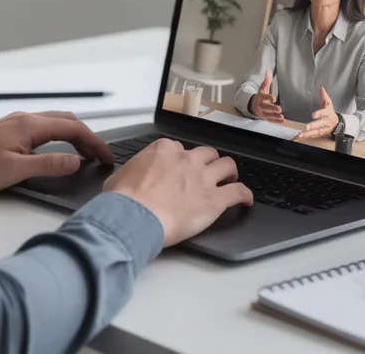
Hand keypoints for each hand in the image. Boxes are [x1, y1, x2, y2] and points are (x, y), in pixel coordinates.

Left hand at [0, 111, 113, 191]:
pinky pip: (45, 127)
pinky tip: (61, 149)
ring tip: (87, 153)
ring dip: (75, 135)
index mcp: (30, 125)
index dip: (94, 143)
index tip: (106, 156)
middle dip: (88, 137)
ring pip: (56, 122)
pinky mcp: (12, 129)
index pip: (73, 128)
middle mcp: (26, 118)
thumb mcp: (16, 170)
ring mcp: (18, 122)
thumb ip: (48, 165)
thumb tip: (74, 162)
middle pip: (68, 121)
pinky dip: (61, 135)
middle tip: (101, 155)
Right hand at [103, 138, 253, 246]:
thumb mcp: (118, 177)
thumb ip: (130, 172)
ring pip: (227, 166)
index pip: (177, 147)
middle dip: (208, 161)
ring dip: (229, 172)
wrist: (135, 217)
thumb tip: (126, 179)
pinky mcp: (214, 200)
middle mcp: (186, 160)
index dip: (179, 159)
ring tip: (230, 178)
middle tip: (207, 171)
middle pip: (206, 153)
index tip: (178, 168)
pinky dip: (245, 195)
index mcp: (163, 151)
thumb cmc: (123, 201)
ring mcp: (203, 179)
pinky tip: (247, 200)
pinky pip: (238, 192)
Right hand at [247, 70, 284, 123]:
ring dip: (275, 116)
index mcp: (261, 98)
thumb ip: (266, 80)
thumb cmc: (260, 96)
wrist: (252, 105)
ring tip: (281, 116)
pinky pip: (271, 120)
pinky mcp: (265, 118)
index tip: (274, 98)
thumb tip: (268, 71)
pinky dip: (276, 121)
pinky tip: (282, 120)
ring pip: (268, 115)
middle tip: (279, 109)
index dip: (269, 98)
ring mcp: (263, 113)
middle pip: (266, 108)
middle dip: (272, 108)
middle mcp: (261, 106)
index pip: (265, 98)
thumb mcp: (262, 88)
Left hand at [294, 86, 339, 140]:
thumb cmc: (331, 113)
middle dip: (314, 126)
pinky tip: (301, 137)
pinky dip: (308, 136)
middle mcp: (326, 122)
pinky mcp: (321, 133)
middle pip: (320, 124)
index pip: (323, 113)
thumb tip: (321, 88)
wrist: (338, 123)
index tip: (314, 115)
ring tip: (301, 134)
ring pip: (316, 131)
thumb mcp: (329, 103)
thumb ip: (324, 96)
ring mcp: (324, 128)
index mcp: (327, 113)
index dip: (319, 114)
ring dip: (308, 134)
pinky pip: (314, 135)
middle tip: (307, 127)